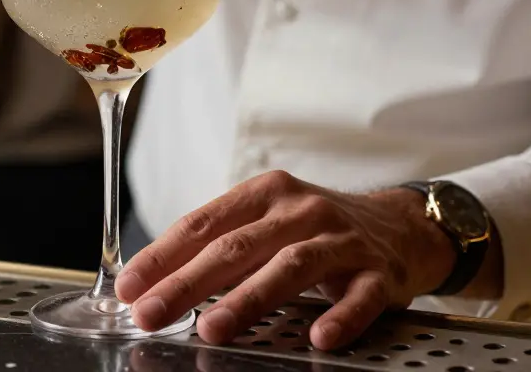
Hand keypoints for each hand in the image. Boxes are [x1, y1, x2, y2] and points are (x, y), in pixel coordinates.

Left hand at [115, 171, 457, 349]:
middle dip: (186, 283)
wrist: (401, 224)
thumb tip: (154, 281)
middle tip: (151, 313)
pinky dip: (340, 317)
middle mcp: (300, 210)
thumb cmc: (317, 228)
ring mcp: (341, 239)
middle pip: (236, 246)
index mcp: (265, 194)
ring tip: (213, 329)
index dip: (162, 256)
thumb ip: (220, 246)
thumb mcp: (268, 222)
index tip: (129, 287)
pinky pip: (359, 296)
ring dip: (248, 299)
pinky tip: (318, 338)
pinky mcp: (379, 271)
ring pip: (290, 267)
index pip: (203, 224)